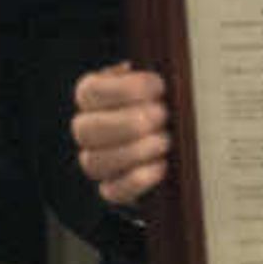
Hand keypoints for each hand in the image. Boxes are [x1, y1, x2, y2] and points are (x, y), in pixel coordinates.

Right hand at [72, 61, 173, 207]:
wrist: (176, 136)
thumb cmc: (164, 102)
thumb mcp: (156, 83)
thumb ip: (147, 76)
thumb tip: (141, 72)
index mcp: (92, 96)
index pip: (89, 92)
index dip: (124, 90)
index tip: (158, 87)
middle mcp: (87, 129)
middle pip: (86, 130)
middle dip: (130, 123)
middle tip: (162, 116)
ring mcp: (96, 161)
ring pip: (95, 162)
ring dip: (135, 151)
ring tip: (165, 140)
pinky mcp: (113, 188)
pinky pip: (112, 191)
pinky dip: (138, 180)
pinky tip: (161, 166)